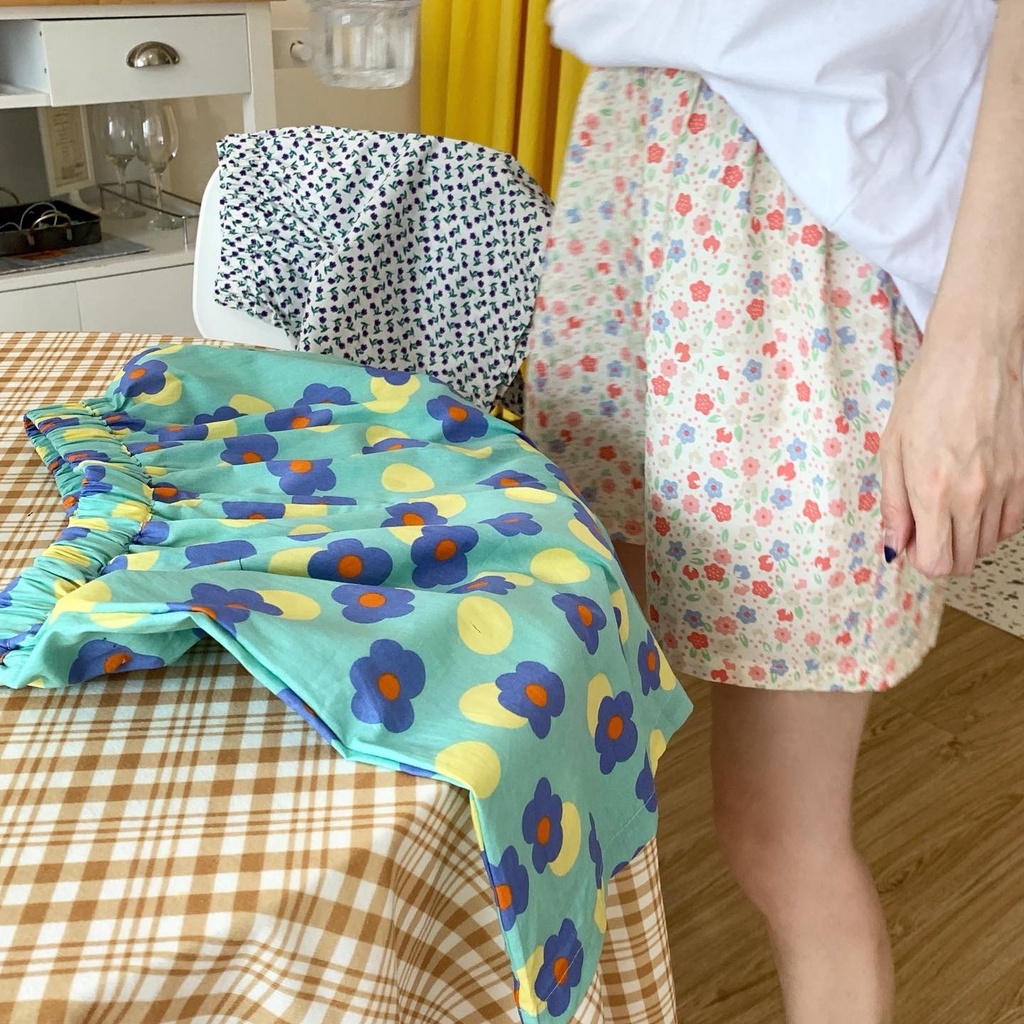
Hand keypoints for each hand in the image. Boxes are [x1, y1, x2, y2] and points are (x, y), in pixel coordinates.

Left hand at [879, 324, 1023, 577]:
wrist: (976, 354)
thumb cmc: (927, 394)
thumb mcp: (892, 448)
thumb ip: (894, 504)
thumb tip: (894, 546)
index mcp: (933, 490)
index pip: (937, 562)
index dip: (920, 559)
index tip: (912, 541)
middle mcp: (973, 495)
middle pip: (963, 561)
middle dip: (942, 553)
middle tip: (927, 526)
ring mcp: (1006, 486)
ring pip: (989, 544)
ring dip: (968, 537)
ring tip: (950, 505)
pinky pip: (1014, 522)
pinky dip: (994, 522)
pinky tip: (977, 498)